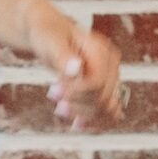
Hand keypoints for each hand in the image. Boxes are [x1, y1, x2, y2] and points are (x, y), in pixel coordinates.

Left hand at [28, 9, 123, 130]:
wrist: (48, 33)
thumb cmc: (47, 33)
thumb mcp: (49, 40)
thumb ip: (62, 54)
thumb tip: (75, 67)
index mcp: (101, 50)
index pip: (97, 82)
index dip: (76, 93)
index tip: (52, 92)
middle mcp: (110, 65)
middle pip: (103, 98)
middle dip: (77, 104)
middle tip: (51, 94)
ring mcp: (109, 78)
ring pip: (107, 108)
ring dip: (84, 115)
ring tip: (59, 110)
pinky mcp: (103, 89)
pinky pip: (106, 111)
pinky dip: (93, 121)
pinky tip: (77, 125)